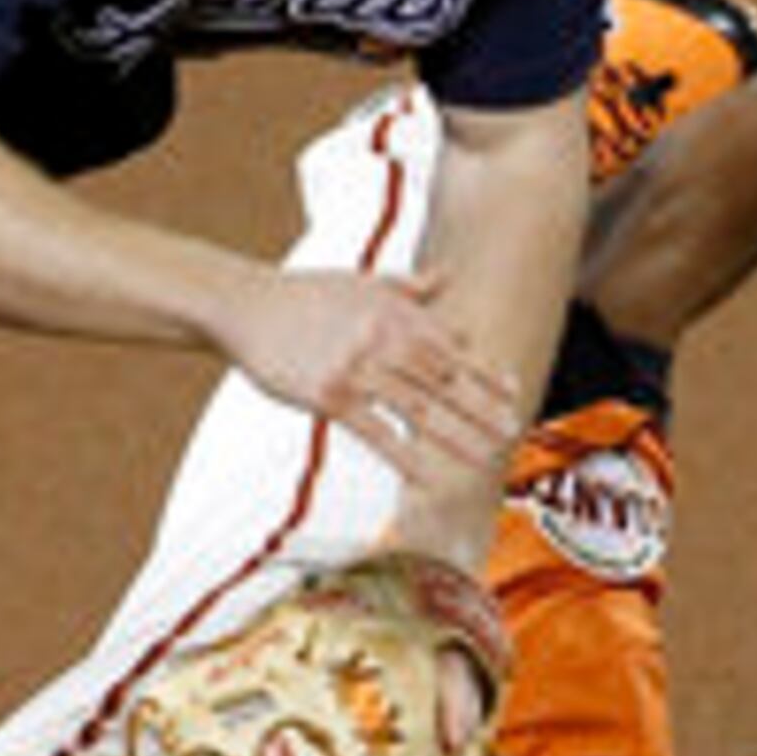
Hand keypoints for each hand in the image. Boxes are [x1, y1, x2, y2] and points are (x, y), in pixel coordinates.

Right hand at [221, 265, 521, 491]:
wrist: (243, 305)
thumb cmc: (301, 295)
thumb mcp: (359, 281)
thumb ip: (406, 287)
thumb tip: (445, 279)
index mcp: (394, 311)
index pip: (451, 347)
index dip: (484, 372)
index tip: (513, 393)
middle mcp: (382, 337)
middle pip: (443, 380)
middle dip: (481, 408)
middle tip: (512, 432)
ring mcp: (355, 367)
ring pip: (418, 408)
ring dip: (456, 436)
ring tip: (485, 457)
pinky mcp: (327, 395)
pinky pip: (374, 431)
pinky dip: (404, 455)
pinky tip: (427, 476)